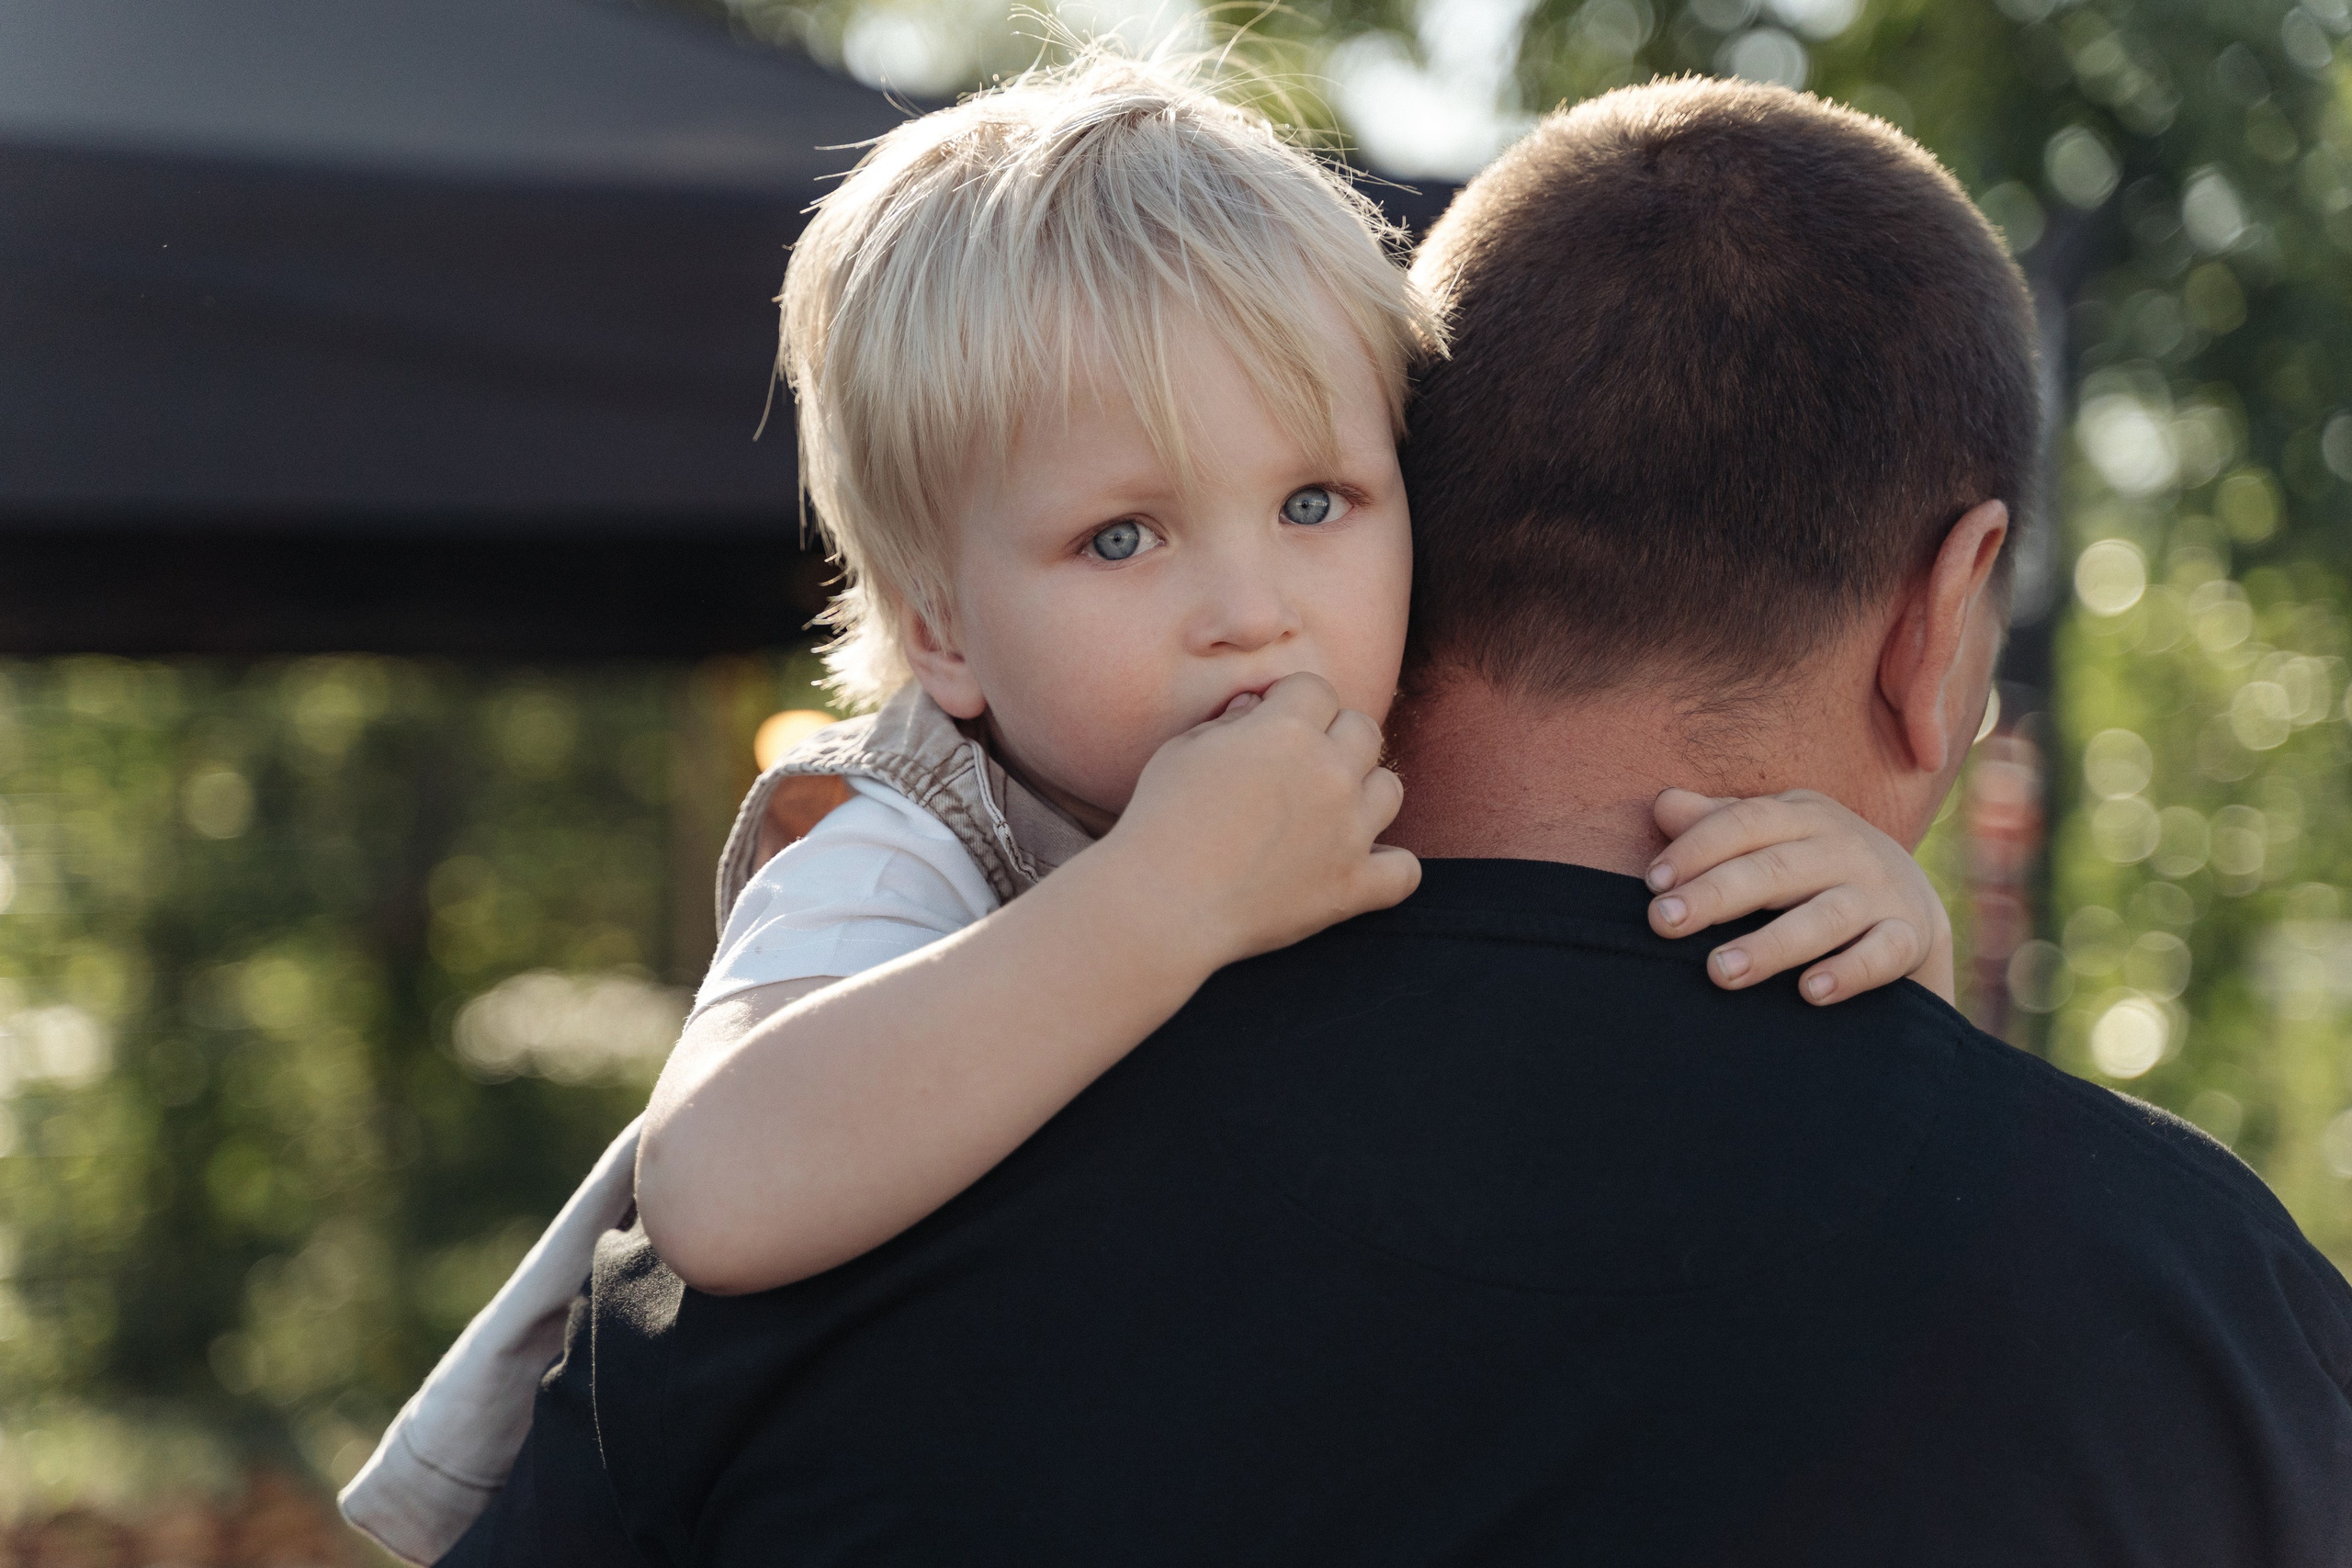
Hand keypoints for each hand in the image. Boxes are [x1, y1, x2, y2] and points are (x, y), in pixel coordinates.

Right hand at [1100, 672, 1420, 971]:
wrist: (1162, 903)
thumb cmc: (1159, 819)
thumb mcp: (1182, 750)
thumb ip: (1230, 722)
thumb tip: (1257, 708)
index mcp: (1287, 729)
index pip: (1317, 689)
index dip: (1291, 704)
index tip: (1269, 726)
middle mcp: (1330, 771)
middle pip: (1363, 730)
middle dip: (1333, 739)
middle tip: (1296, 769)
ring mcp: (1349, 830)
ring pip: (1391, 789)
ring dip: (1364, 794)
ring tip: (1328, 813)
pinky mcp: (1353, 886)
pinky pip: (1405, 871)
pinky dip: (1388, 869)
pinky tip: (1358, 867)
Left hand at [1643, 788, 1955, 1005]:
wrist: (1910, 901)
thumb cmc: (1811, 866)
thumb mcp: (1772, 835)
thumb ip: (1717, 823)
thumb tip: (1663, 805)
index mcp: (1802, 815)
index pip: (1746, 822)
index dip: (1697, 849)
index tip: (1653, 884)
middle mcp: (1843, 847)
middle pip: (1775, 869)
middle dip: (1716, 895)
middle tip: (1664, 922)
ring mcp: (1878, 892)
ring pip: (1825, 916)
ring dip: (1771, 945)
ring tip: (1721, 972)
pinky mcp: (1908, 936)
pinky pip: (1883, 953)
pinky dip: (1850, 972)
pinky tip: (1810, 992)